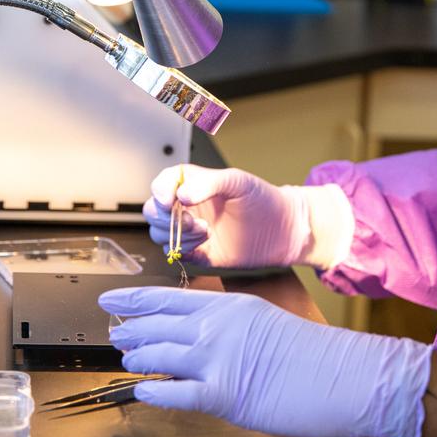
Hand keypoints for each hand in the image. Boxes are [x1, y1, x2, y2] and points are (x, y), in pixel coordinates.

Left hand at [100, 286, 431, 436]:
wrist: (346, 375)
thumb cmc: (315, 353)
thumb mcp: (266, 321)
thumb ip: (232, 325)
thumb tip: (204, 335)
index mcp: (231, 305)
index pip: (170, 298)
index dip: (135, 299)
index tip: (112, 298)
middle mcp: (219, 327)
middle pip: (158, 325)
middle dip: (131, 328)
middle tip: (113, 331)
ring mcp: (220, 360)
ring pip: (161, 356)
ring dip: (139, 357)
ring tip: (126, 357)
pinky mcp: (226, 395)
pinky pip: (178, 394)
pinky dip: (156, 393)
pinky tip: (142, 392)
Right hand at [143, 165, 316, 268]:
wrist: (283, 230)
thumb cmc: (263, 200)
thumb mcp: (238, 181)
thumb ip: (208, 184)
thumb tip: (181, 194)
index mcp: (193, 184)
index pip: (162, 184)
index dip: (160, 191)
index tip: (168, 200)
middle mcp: (187, 207)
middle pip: (153, 211)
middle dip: (165, 217)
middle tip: (190, 220)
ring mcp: (190, 231)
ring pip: (160, 234)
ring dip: (177, 235)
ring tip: (205, 231)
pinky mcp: (197, 253)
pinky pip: (175, 254)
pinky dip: (184, 250)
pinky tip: (206, 244)